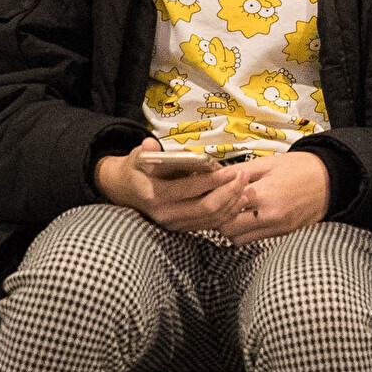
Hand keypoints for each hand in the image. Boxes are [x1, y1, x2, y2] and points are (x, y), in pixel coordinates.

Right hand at [94, 138, 231, 221]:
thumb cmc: (137, 168)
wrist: (125, 190)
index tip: (232, 170)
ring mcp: (174, 224)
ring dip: (232, 204)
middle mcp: (165, 214)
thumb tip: (150, 144)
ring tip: (247, 188)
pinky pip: (209, 224)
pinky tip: (239, 201)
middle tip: (243, 177)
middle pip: (206, 208)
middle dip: (229, 193)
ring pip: (211, 219)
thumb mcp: (138, 156)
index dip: (213, 180)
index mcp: (154, 194)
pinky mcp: (181, 228)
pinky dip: (227, 214)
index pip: (190, 189)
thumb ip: (146, 150)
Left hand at [196, 150, 332, 242]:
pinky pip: (253, 240)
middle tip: (220, 202)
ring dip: (231, 227)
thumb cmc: (300, 167)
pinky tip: (247, 216)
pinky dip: (245, 232)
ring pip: (237, 240)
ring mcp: (276, 229)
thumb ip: (240, 171)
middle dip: (219, 217)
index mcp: (265, 194)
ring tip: (234, 210)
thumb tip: (215, 175)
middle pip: (227, 229)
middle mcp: (270, 217)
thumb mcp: (269, 162)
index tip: (212, 191)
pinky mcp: (282, 235)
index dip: (215, 199)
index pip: (225, 207)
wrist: (332, 180)